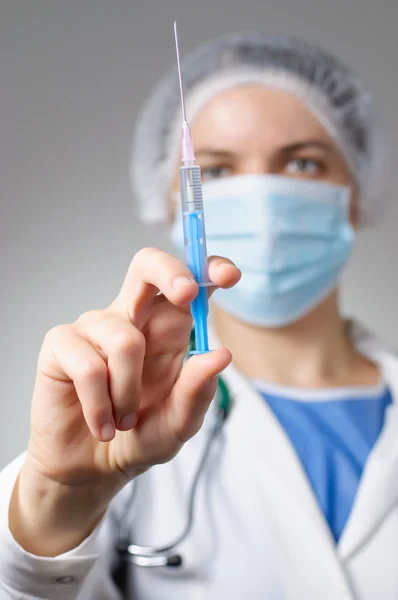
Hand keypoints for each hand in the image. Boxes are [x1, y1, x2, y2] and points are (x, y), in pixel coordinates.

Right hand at [11, 248, 239, 554]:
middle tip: (187, 295)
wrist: (92, 469)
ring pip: (124, 339)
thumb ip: (197, 392)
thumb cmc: (138, 439)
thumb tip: (221, 354)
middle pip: (146, 265)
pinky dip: (100, 406)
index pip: (187, 284)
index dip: (207, 269)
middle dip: (170, 272)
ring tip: (125, 421)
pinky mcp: (61, 345)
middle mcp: (132, 320)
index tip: (229, 277)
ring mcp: (94, 328)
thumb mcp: (178, 424)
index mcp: (167, 330)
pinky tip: (102, 424)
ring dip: (128, 393)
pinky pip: (88, 366)